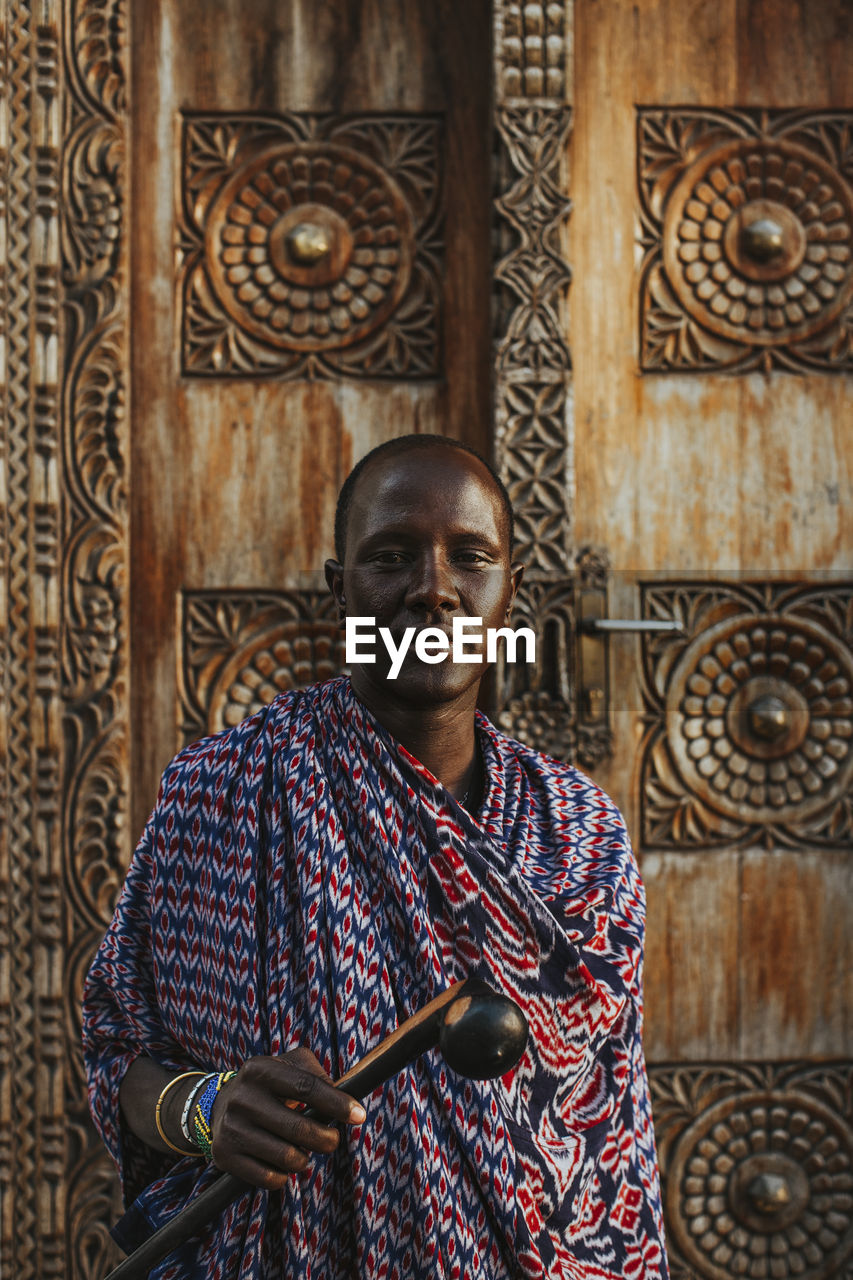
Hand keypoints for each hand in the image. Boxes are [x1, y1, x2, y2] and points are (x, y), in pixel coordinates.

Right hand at [209, 1048, 365, 1188]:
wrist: (219, 1106)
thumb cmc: (269, 1086)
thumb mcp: (288, 1066)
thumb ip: (316, 1074)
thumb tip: (342, 1098)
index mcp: (260, 1069)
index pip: (306, 1087)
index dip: (337, 1104)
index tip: (359, 1116)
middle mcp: (242, 1097)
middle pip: (298, 1128)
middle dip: (326, 1139)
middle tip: (332, 1141)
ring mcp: (231, 1128)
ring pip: (286, 1157)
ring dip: (304, 1160)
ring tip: (305, 1152)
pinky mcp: (224, 1155)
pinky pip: (269, 1178)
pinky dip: (284, 1176)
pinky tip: (284, 1166)